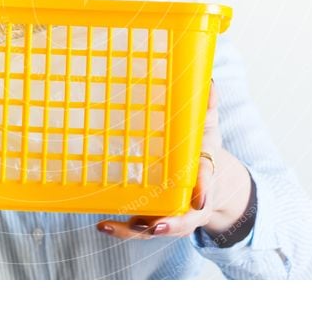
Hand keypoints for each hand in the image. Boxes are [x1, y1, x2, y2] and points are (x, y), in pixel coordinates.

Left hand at [96, 81, 253, 242]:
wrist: (209, 185)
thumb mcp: (210, 131)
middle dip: (170, 223)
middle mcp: (189, 205)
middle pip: (182, 220)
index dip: (203, 190)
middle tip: (156, 225)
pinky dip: (120, 229)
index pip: (207, 184)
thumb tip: (209, 81)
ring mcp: (170, 216)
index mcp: (206, 180)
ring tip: (111, 225)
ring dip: (135, 230)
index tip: (200, 198)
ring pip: (155, 229)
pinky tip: (102, 224)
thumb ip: (207, 109)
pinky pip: (137, 229)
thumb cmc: (204, 154)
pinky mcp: (152, 220)